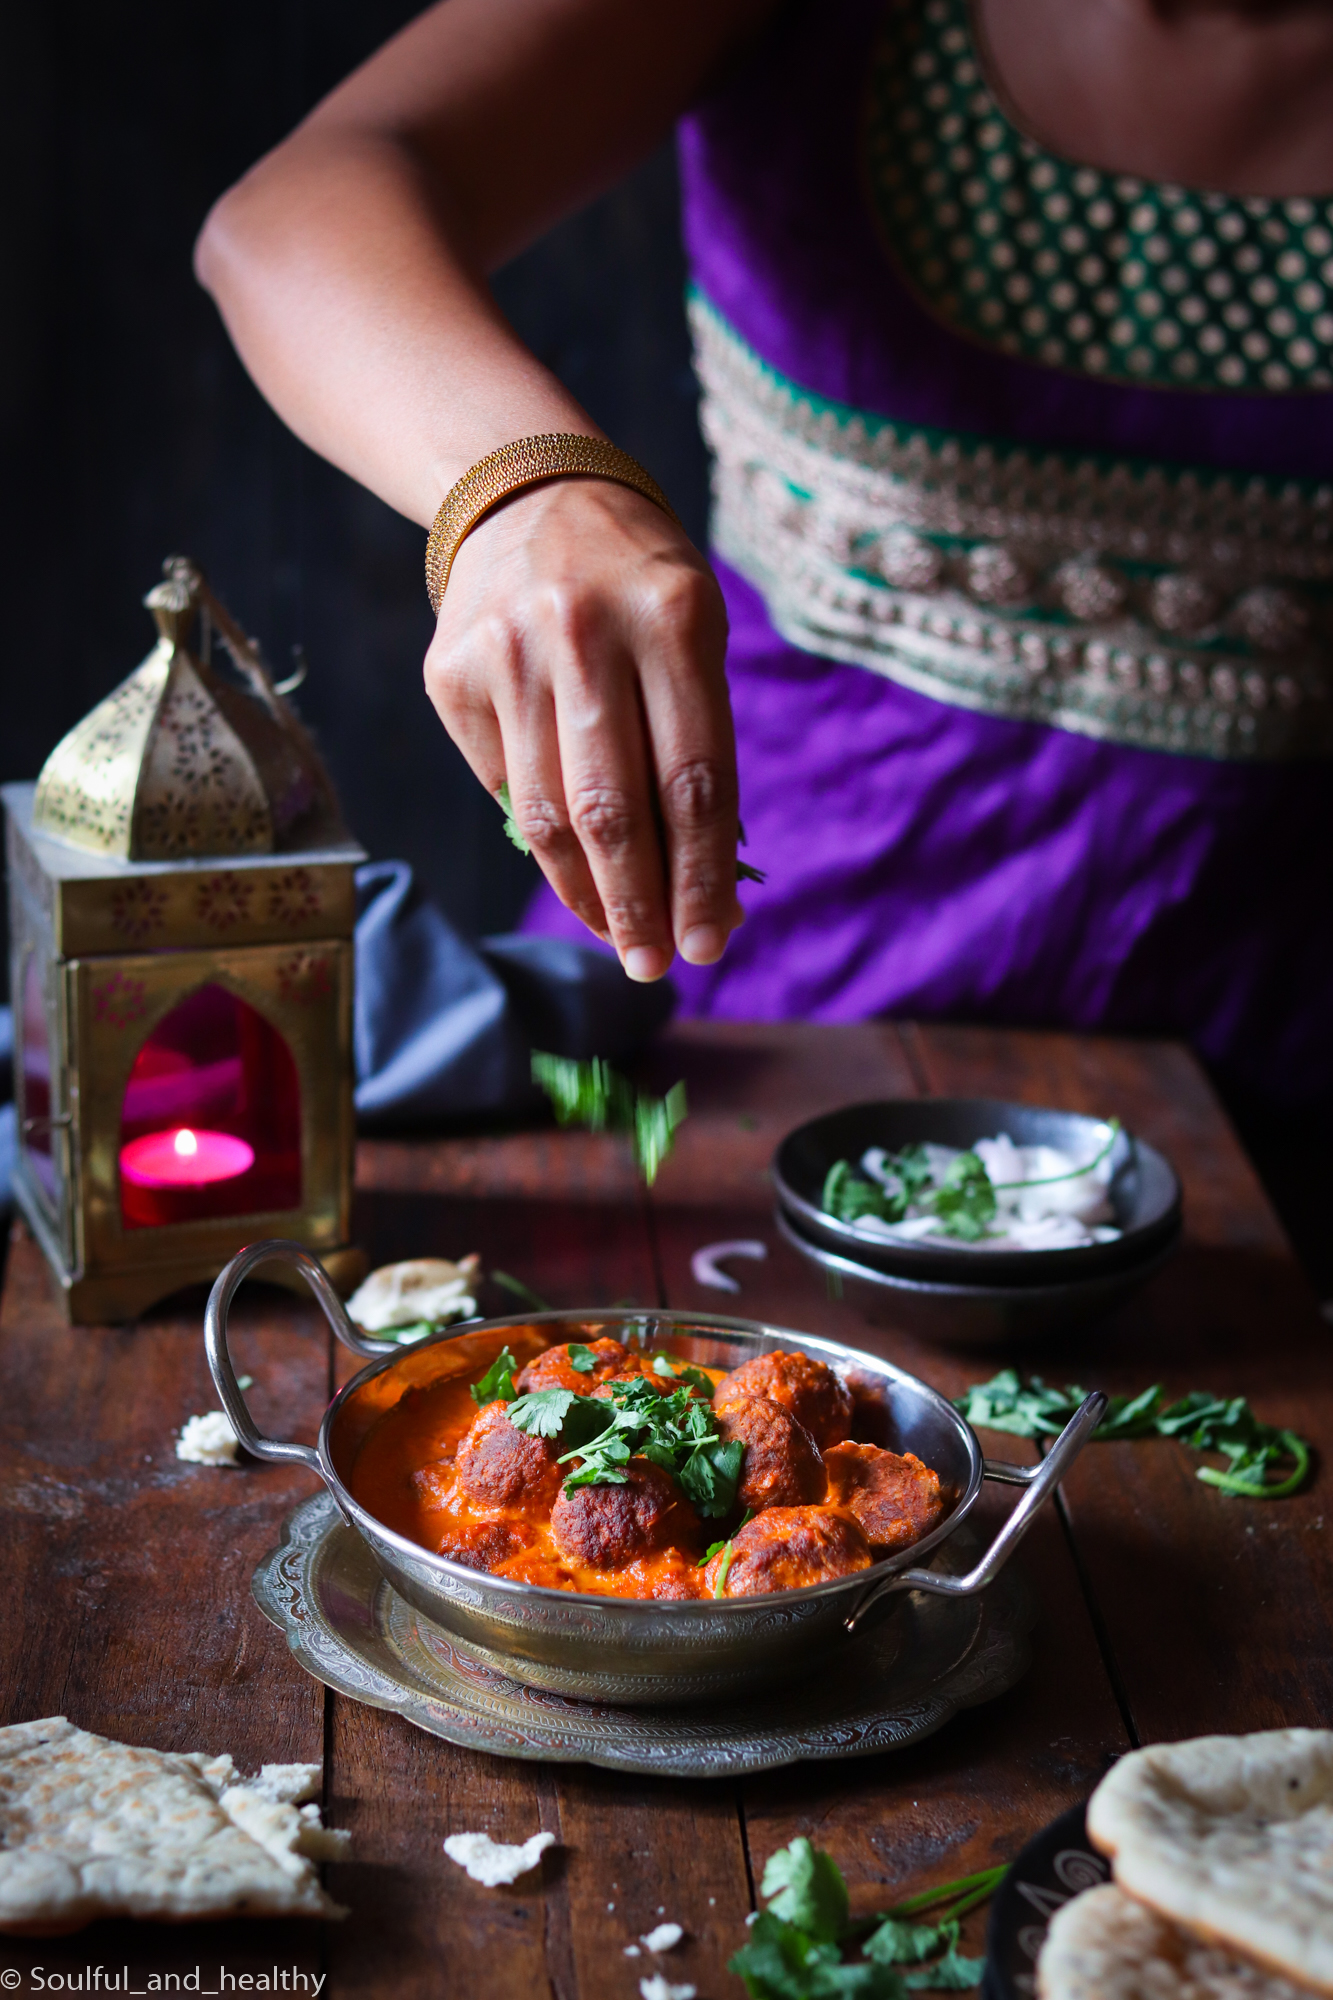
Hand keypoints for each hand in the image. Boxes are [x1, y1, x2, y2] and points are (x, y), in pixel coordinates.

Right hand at [424, 475, 740, 980]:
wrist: (529, 494)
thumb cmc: (638, 585)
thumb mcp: (695, 633)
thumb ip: (700, 747)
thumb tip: (708, 886)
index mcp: (672, 616)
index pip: (692, 778)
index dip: (701, 875)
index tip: (710, 942)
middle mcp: (582, 630)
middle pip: (612, 809)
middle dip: (638, 905)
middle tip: (655, 963)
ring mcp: (506, 652)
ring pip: (545, 813)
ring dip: (585, 893)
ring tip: (618, 934)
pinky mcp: (450, 673)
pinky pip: (500, 785)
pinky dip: (539, 837)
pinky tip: (571, 862)